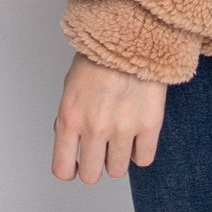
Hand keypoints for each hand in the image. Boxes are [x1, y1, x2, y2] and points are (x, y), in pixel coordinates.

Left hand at [52, 52, 165, 182]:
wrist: (130, 37)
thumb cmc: (100, 58)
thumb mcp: (70, 88)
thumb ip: (68, 119)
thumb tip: (71, 143)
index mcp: (69, 118)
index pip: (63, 168)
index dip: (70, 171)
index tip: (77, 167)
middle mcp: (94, 128)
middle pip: (92, 175)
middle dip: (96, 166)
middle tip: (102, 153)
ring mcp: (123, 128)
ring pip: (118, 170)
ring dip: (119, 159)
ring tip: (122, 140)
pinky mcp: (149, 125)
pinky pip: (144, 160)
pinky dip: (141, 152)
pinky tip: (138, 137)